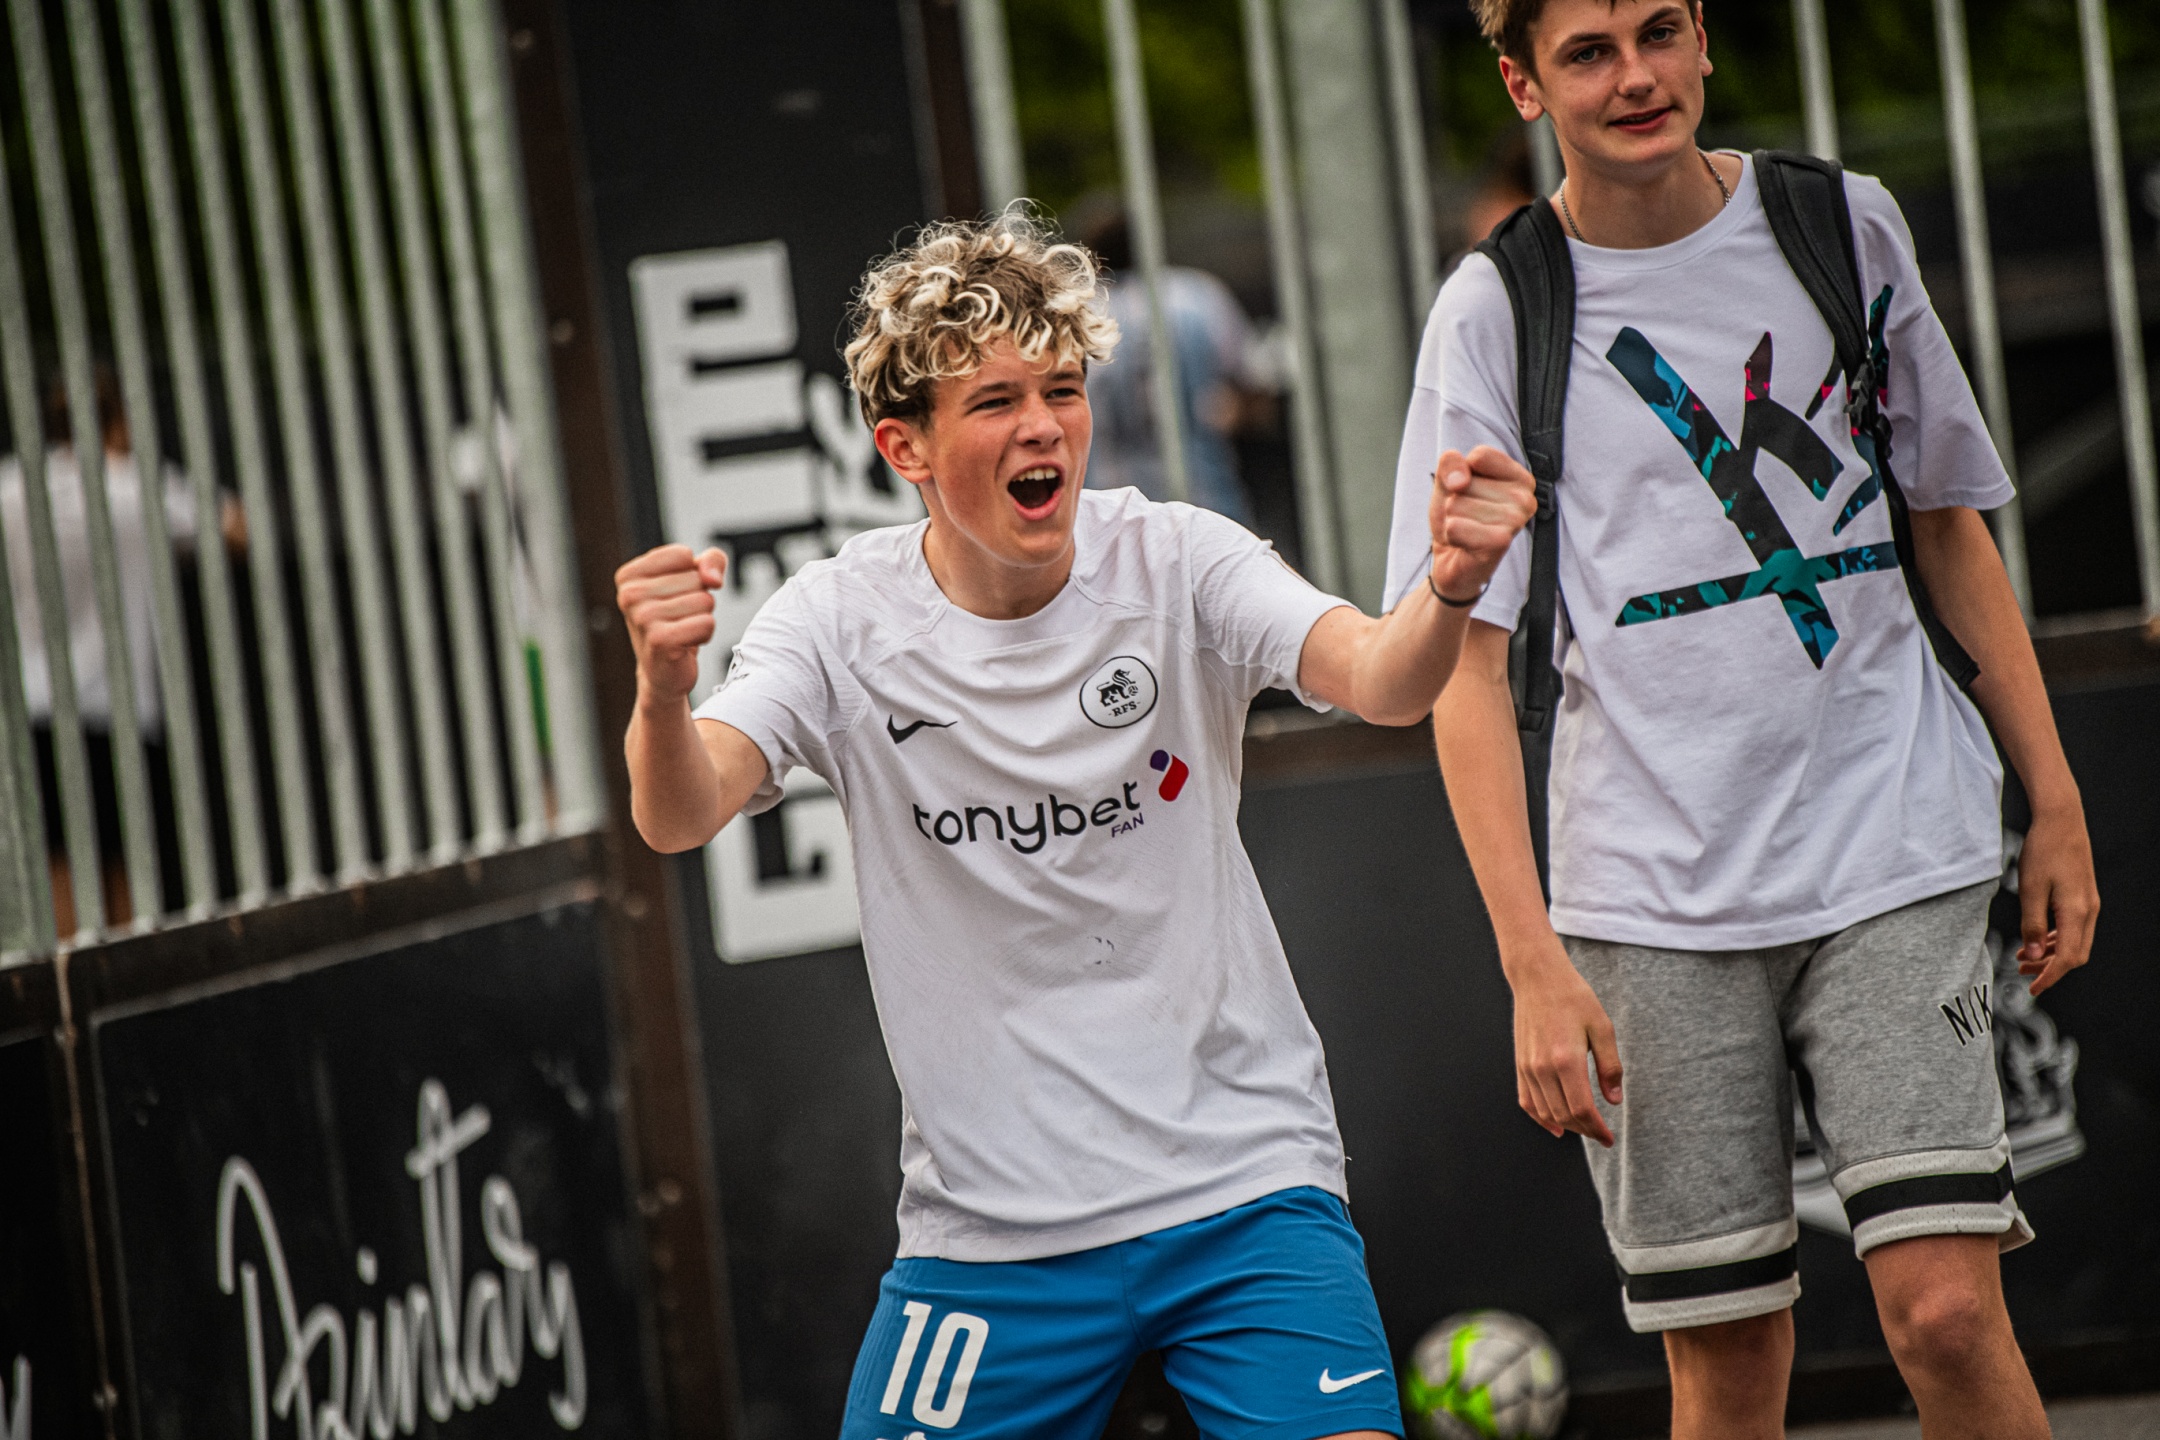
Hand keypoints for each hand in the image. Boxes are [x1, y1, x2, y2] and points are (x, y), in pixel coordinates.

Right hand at [616, 544, 727, 707]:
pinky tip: (686, 644)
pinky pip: (707, 622)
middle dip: (699, 599)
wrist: (665, 671)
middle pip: (696, 579)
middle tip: (679, 619)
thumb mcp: (695, 578)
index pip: (683, 555)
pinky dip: (706, 634)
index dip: (693, 575)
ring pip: (704, 600)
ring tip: (682, 631)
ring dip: (703, 618)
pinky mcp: (659, 640)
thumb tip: (713, 579)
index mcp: (629, 575)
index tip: (676, 596)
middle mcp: (629, 594)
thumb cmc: (679, 619)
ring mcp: (642, 618)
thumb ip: (711, 560)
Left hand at [1429, 445, 1536, 602]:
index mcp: (1520, 477)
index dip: (1462, 473)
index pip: (1481, 455)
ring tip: (1467, 530)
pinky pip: (1455, 526)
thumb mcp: (1449, 481)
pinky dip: (1450, 534)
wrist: (1453, 560)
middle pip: (1466, 482)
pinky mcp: (1501, 542)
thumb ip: (1451, 463)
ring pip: (1457, 504)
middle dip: (1456, 500)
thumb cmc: (1459, 517)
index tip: (1468, 491)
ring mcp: (1516, 520)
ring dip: (1453, 519)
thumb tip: (1460, 481)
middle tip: (1468, 517)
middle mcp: (1525, 497)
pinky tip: (1464, 543)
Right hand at [1506, 933, 1623, 1145]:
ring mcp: (1527, 1067)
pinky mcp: (1519, 1064)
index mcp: (1566, 1059)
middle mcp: (1542, 1067)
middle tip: (1601, 1134)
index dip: (1596, 1129)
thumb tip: (1614, 1101)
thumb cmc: (1573, 998)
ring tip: (1584, 1127)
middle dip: (1585, 1130)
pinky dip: (1540, 1118)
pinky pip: (1527, 1101)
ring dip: (1566, 1125)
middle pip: (1563, 1115)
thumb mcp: (1603, 1028)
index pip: (1581, 1109)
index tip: (1609, 1138)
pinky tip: (1555, 1126)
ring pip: (1545, 1112)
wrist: (1538, 978)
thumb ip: (1610, 1066)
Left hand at [2015, 803, 2098, 995]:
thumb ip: (2031, 924)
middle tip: (2023, 973)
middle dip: (2050, 968)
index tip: (2033, 989)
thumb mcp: (2030, 889)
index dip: (2050, 977)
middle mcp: (2089, 911)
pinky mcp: (2084, 897)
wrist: (2062, 820)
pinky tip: (2037, 938)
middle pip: (2075, 954)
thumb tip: (2032, 955)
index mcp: (2077, 912)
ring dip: (2051, 954)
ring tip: (2024, 958)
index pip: (2067, 958)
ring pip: (2075, 942)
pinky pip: (2073, 928)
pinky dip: (2056, 938)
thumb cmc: (2044, 850)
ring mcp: (2089, 904)